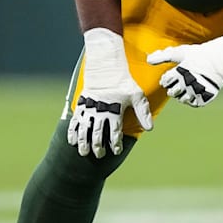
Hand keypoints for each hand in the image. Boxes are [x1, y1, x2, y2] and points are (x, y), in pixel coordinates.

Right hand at [67, 28, 152, 157]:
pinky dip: (73, 131)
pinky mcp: (81, 104)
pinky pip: (75, 120)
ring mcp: (89, 108)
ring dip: (83, 142)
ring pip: (85, 129)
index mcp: (114, 111)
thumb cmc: (124, 83)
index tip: (116, 151)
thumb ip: (143, 112)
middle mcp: (100, 111)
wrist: (106, 67)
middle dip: (98, 146)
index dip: (115, 143)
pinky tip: (72, 141)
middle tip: (99, 155)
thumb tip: (150, 128)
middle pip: (98, 133)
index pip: (115, 132)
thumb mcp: (137, 96)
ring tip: (83, 152)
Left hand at [146, 28, 222, 106]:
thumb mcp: (181, 52)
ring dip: (181, 95)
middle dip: (172, 89)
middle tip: (180, 82)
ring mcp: (197, 90)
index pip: (165, 81)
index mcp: (180, 71)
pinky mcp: (205, 96)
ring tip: (187, 87)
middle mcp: (188, 82)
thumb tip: (148, 60)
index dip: (166, 80)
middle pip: (172, 92)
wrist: (221, 60)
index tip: (170, 77)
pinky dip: (191, 99)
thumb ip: (164, 56)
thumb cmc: (200, 54)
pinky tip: (193, 92)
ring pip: (182, 99)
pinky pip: (193, 103)